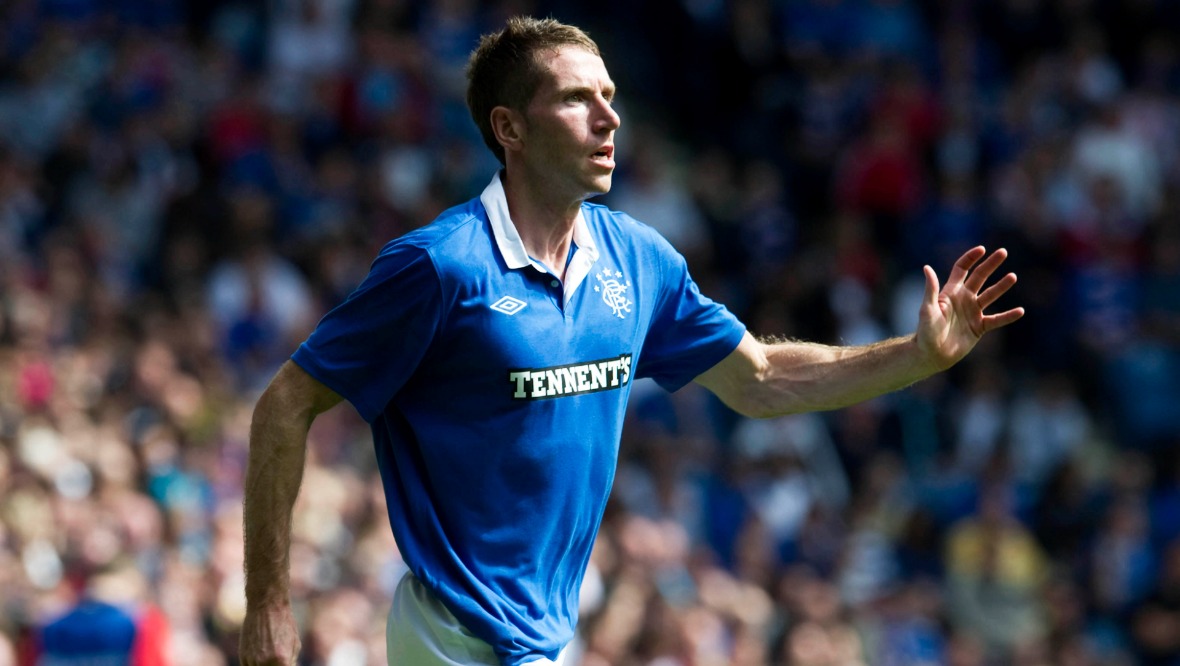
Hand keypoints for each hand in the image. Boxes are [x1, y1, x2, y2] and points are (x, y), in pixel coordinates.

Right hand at [240, 602, 300, 665]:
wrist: (265, 606)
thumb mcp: (294, 644)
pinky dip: (256, 664)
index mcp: (281, 661)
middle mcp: (264, 663)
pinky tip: (262, 653)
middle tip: (277, 658)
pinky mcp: (243, 657)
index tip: (285, 662)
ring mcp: (252, 661)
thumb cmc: (284, 623)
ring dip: (265, 665)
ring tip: (270, 651)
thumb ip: (291, 662)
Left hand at [916, 246, 1023, 369]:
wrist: (932, 354)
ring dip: (1002, 286)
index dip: (971, 258)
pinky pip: (997, 320)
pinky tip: (1020, 311)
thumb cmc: (926, 331)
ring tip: (1013, 277)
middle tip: (1003, 252)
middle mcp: (964, 299)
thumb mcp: (927, 309)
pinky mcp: (979, 328)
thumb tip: (927, 267)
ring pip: (991, 295)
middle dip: (991, 264)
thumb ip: (930, 289)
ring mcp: (973, 313)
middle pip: (980, 277)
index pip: (962, 269)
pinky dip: (1008, 316)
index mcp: (951, 292)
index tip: (982, 249)